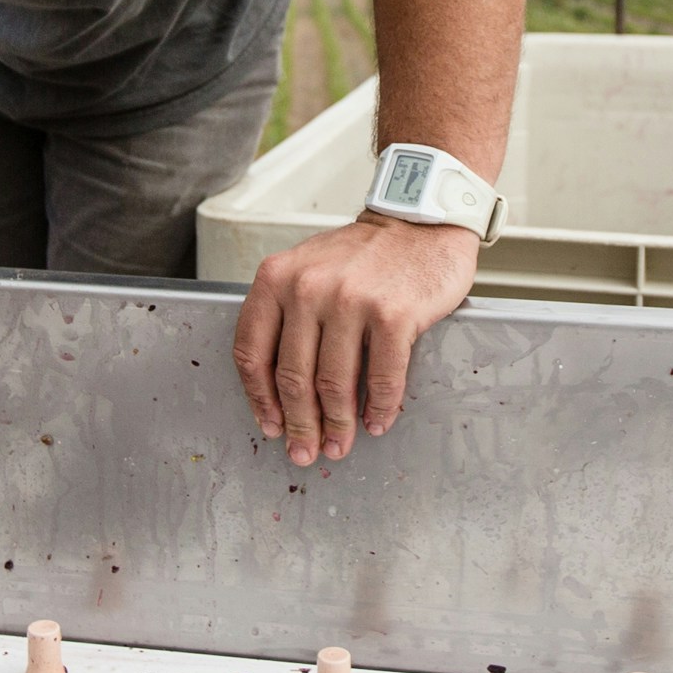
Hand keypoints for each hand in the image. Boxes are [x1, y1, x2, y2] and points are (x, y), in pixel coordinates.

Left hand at [234, 211, 478, 466]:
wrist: (419, 221)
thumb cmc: (364, 254)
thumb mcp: (307, 269)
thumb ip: (287, 316)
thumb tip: (284, 390)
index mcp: (277, 279)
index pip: (252, 352)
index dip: (259, 399)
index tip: (271, 425)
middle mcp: (308, 288)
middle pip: (293, 377)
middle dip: (299, 424)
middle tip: (305, 451)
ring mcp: (351, 300)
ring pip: (334, 384)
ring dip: (337, 425)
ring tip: (340, 445)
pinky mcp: (393, 314)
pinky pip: (382, 377)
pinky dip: (379, 408)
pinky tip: (376, 422)